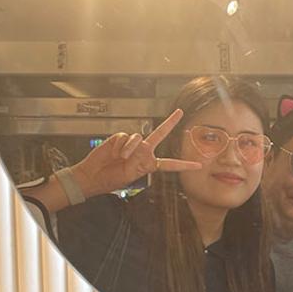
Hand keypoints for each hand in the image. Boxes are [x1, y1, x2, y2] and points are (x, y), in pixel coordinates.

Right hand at [70, 109, 201, 196]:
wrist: (93, 174)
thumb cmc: (111, 179)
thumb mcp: (129, 175)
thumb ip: (139, 161)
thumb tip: (142, 147)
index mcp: (149, 165)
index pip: (170, 164)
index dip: (184, 165)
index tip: (198, 165)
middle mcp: (143, 152)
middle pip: (159, 135)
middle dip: (170, 123)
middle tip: (179, 112)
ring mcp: (132, 145)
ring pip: (138, 138)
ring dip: (129, 148)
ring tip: (120, 157)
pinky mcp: (120, 138)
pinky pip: (125, 137)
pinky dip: (120, 145)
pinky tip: (114, 152)